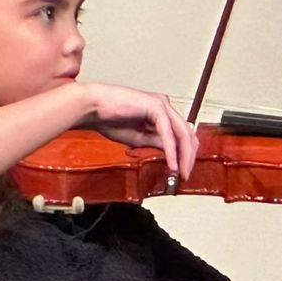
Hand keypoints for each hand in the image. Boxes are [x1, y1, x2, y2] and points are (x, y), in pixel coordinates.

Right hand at [76, 83, 198, 180]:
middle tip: (185, 175)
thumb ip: (156, 143)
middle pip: (187, 134)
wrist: (92, 108)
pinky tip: (171, 164)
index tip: (182, 171)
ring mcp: (161, 104)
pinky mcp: (155, 107)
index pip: (182, 134)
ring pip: (182, 133)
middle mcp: (164, 106)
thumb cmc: (109, 119)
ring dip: (183, 156)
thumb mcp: (139, 138)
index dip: (185, 154)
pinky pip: (167, 134)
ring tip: (180, 172)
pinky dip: (171, 151)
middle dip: (189, 157)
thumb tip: (172, 154)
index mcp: (160, 111)